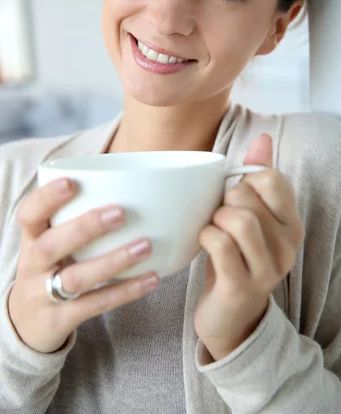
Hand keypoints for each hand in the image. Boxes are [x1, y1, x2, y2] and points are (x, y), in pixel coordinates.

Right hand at [8, 178, 158, 353]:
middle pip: (51, 245)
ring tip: (145, 246)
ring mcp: (44, 295)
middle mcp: (33, 265)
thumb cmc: (48, 267)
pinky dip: (125, 291)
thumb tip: (131, 184)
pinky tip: (151, 278)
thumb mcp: (50, 240)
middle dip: (85, 228)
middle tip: (120, 213)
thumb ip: (75, 215)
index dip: (46, 198)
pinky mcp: (62, 319)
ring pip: (76, 278)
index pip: (29, 214)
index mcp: (32, 238)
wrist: (25, 323)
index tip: (70, 182)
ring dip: (113, 261)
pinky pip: (95, 304)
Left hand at [194, 134, 304, 361]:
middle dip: (224, 200)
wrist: (231, 316)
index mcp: (291, 222)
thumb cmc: (238, 257)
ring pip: (237, 219)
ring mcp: (268, 268)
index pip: (271, 178)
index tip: (237, 197)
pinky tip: (206, 244)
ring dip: (215, 220)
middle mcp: (288, 244)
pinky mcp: (243, 286)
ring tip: (214, 230)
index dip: (244, 180)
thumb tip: (263, 137)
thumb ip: (258, 176)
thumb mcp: (251, 215)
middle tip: (220, 217)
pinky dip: (205, 237)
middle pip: (247, 196)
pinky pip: (219, 244)